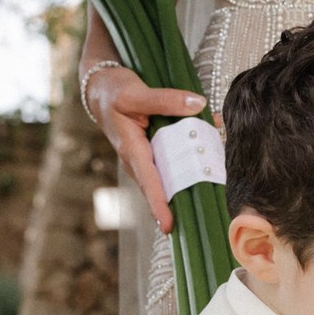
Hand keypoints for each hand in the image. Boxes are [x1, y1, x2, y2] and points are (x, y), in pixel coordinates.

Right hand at [82, 64, 211, 233]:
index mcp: (132, 149)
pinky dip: (190, 166)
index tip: (168, 226)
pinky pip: (172, 166)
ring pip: (170, 178)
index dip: (158, 205)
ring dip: (190, 185)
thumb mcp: (136, 92)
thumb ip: (166, 100)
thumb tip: (198, 106)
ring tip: (212, 194)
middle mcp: (138, 161)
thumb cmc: (114, 91)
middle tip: (203, 218)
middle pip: (162, 189)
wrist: (101, 88)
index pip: (148, 182)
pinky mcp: (152, 155)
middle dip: (181, 204)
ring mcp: (145, 160)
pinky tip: (209, 161)